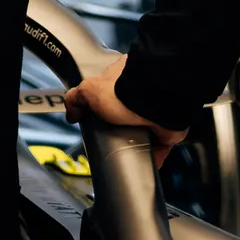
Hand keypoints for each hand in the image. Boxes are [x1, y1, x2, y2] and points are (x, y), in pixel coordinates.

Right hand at [63, 54, 188, 168]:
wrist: (156, 102)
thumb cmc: (126, 90)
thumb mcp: (90, 90)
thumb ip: (76, 98)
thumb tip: (72, 112)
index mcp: (123, 76)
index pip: (109, 89)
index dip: (101, 105)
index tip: (94, 120)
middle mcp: (141, 91)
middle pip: (126, 112)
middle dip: (118, 127)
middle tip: (108, 139)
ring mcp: (155, 110)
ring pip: (143, 130)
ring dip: (136, 142)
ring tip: (124, 153)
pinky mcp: (167, 128)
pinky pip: (160, 146)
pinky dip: (153, 155)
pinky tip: (144, 162)